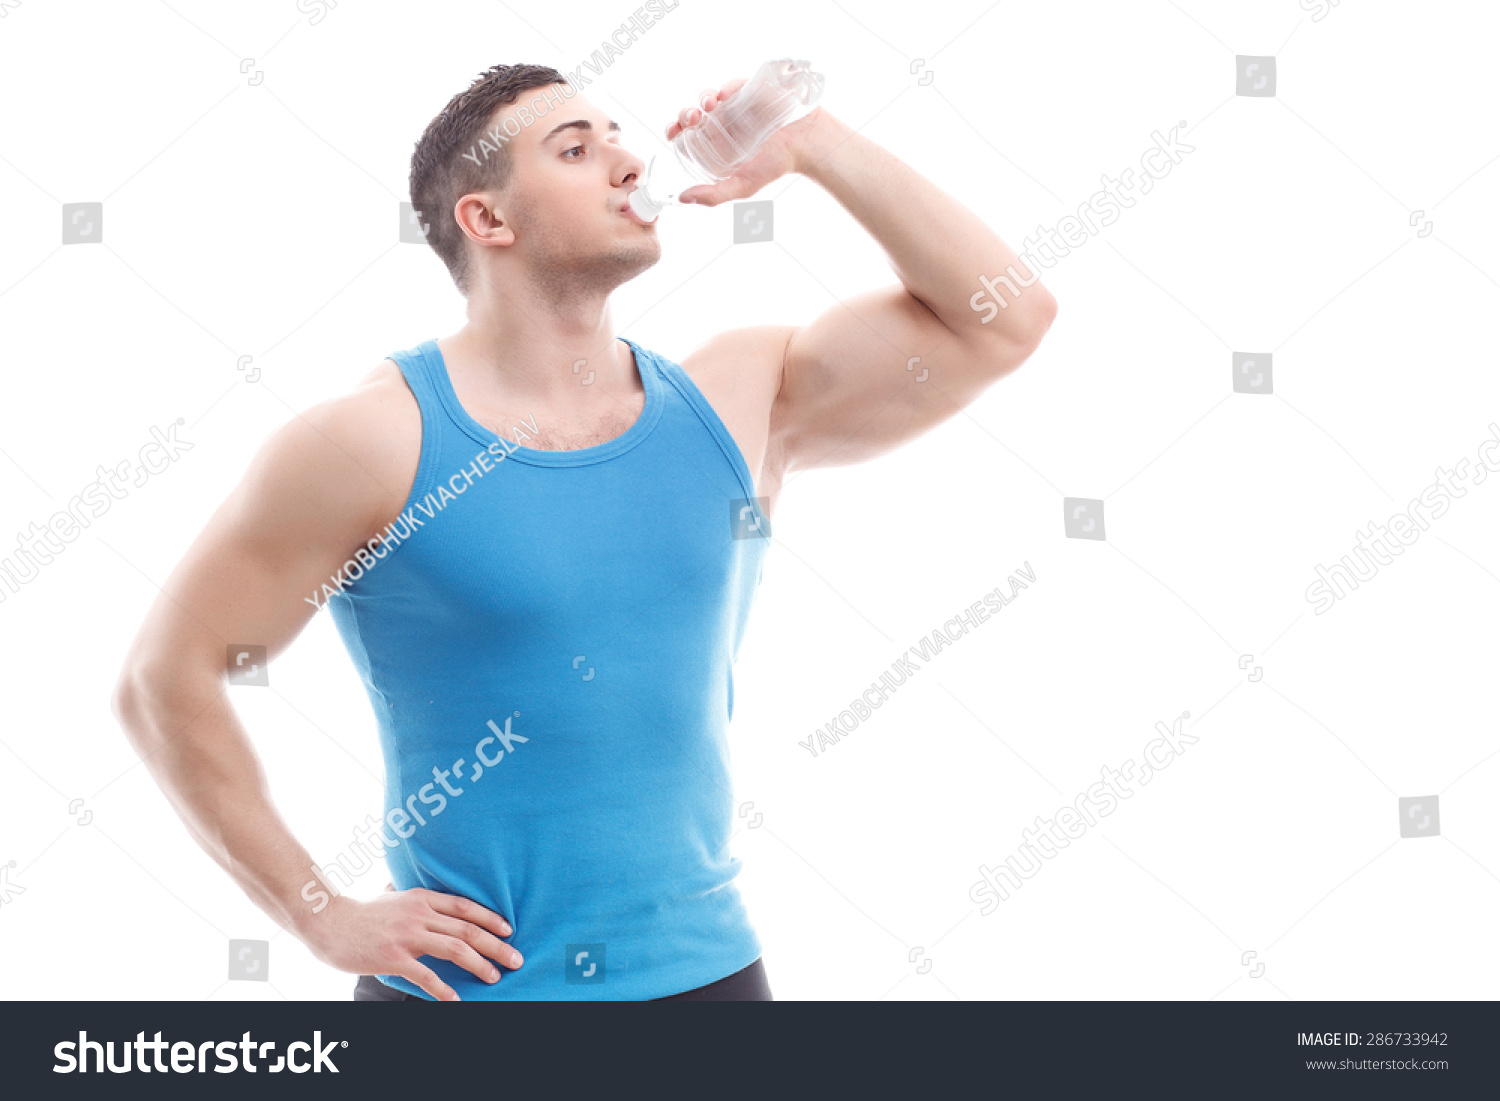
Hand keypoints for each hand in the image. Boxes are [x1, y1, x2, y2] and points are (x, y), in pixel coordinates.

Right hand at [301, 887, 520, 1000]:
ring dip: (480, 965)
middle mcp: (420, 913)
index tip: (509, 930)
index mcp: (422, 897)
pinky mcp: (394, 957)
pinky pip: (425, 975)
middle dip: (496, 945)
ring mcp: (407, 935)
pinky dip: (443, 989)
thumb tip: (421, 887)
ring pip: (455, 949)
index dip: (491, 918)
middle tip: (516, 959)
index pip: (466, 907)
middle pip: (468, 929)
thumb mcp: (392, 894)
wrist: (328, 922)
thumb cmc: (361, 911)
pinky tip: (456, 1000)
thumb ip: (412, 893)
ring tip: (494, 978)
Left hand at [664, 77, 824, 205]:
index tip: (673, 131)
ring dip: (702, 99)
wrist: (807, 143)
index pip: (687, 132)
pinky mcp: (750, 89)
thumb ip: (714, 195)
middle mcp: (722, 122)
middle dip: (686, 113)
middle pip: (694, 113)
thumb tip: (683, 199)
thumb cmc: (777, 164)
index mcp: (716, 143)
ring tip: (706, 107)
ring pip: (708, 97)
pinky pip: (731, 85)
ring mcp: (735, 104)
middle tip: (690, 120)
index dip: (676, 128)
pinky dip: (724, 88)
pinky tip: (721, 97)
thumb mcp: (743, 185)